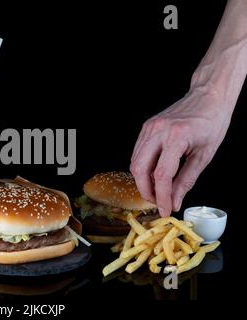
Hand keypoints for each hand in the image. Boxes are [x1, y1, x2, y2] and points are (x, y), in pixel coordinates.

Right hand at [130, 88, 231, 216]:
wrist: (208, 96)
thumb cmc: (212, 122)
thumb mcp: (205, 155)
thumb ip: (187, 180)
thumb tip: (175, 201)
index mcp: (177, 137)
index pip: (162, 175)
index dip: (162, 196)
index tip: (165, 210)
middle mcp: (158, 131)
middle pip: (140, 169)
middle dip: (147, 191)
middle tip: (159, 203)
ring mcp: (149, 128)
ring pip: (135, 162)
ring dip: (143, 181)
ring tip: (157, 191)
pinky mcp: (146, 128)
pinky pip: (137, 153)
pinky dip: (142, 169)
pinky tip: (154, 176)